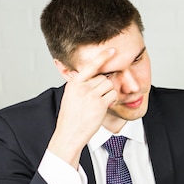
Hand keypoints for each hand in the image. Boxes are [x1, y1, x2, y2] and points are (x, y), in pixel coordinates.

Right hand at [48, 48, 117, 167]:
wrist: (69, 133)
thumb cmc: (72, 116)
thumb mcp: (72, 96)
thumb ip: (82, 85)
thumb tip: (98, 78)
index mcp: (73, 83)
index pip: (90, 66)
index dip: (102, 57)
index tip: (112, 49)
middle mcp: (81, 87)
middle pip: (103, 78)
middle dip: (105, 87)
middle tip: (98, 98)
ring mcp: (91, 95)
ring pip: (110, 86)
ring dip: (109, 94)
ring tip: (99, 104)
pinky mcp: (99, 104)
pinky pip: (113, 95)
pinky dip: (112, 101)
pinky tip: (105, 107)